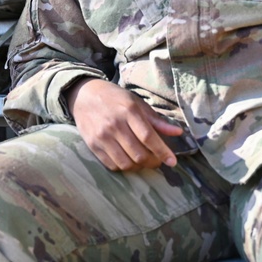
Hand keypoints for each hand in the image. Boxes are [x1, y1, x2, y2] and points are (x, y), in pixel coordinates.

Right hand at [67, 78, 184, 171]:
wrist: (84, 95)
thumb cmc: (114, 98)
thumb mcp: (136, 103)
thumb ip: (156, 120)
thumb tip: (178, 133)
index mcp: (128, 111)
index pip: (148, 137)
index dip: (162, 151)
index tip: (172, 161)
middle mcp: (114, 124)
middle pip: (138, 153)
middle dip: (152, 161)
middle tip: (157, 160)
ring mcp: (102, 136)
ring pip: (126, 163)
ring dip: (138, 166)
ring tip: (143, 161)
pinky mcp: (92, 145)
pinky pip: (112, 165)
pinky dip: (124, 166)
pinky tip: (128, 160)